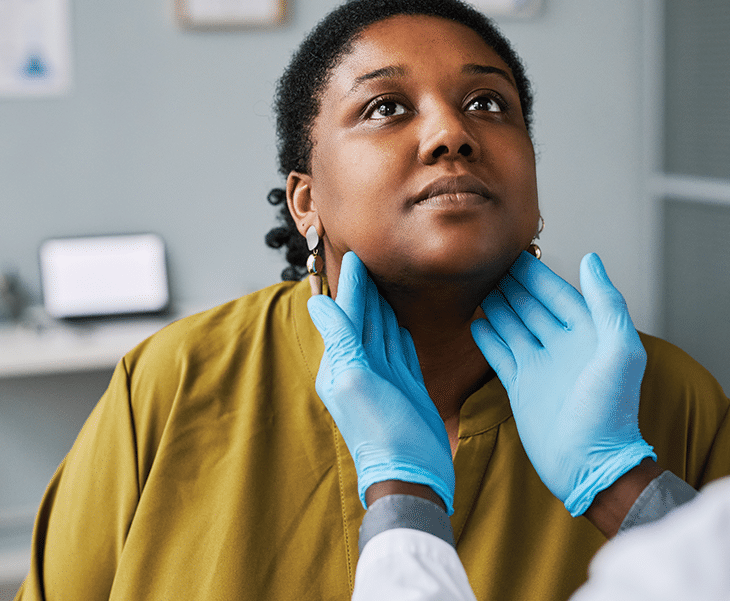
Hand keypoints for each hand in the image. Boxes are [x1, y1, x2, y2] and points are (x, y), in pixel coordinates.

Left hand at [308, 251, 454, 512]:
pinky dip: (398, 330)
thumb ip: (340, 340)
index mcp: (341, 365)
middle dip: (365, 290)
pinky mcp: (406, 387)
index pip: (347, 315)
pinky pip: (400, 350)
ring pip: (382, 331)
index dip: (353, 286)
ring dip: (381, 305)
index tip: (356, 255)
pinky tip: (399, 318)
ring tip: (383, 280)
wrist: (411, 474)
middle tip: (369, 258)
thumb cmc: (382, 432)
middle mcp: (360, 368)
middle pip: (364, 319)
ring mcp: (384, 378)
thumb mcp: (356, 381)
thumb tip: (318, 304)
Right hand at [471, 252, 653, 515]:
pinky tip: (476, 321)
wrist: (589, 464)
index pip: (558, 293)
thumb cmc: (611, 410)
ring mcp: (540, 366)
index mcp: (588, 334)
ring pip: (514, 326)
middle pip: (533, 306)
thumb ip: (607, 304)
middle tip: (487, 262)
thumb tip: (591, 260)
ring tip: (477, 285)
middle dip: (513, 284)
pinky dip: (487, 337)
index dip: (537, 273)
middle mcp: (562, 346)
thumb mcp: (620, 351)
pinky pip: (500, 354)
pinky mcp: (521, 387)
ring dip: (498, 305)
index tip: (514, 251)